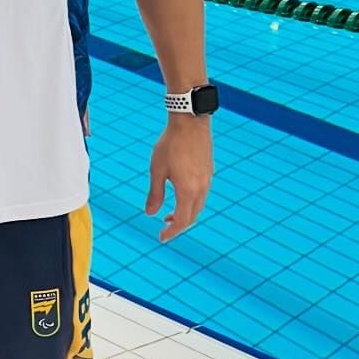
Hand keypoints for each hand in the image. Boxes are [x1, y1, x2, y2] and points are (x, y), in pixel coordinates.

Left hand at [145, 117, 212, 242]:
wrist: (190, 122)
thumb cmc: (171, 144)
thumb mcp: (157, 170)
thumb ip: (155, 194)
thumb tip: (150, 213)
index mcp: (188, 190)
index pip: (182, 220)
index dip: (172, 231)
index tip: (162, 237)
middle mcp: (201, 188)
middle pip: (192, 216)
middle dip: (179, 225)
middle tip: (165, 226)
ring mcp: (207, 179)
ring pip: (198, 205)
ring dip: (185, 213)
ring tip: (170, 213)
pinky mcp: (208, 171)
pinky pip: (202, 194)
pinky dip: (191, 201)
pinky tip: (180, 194)